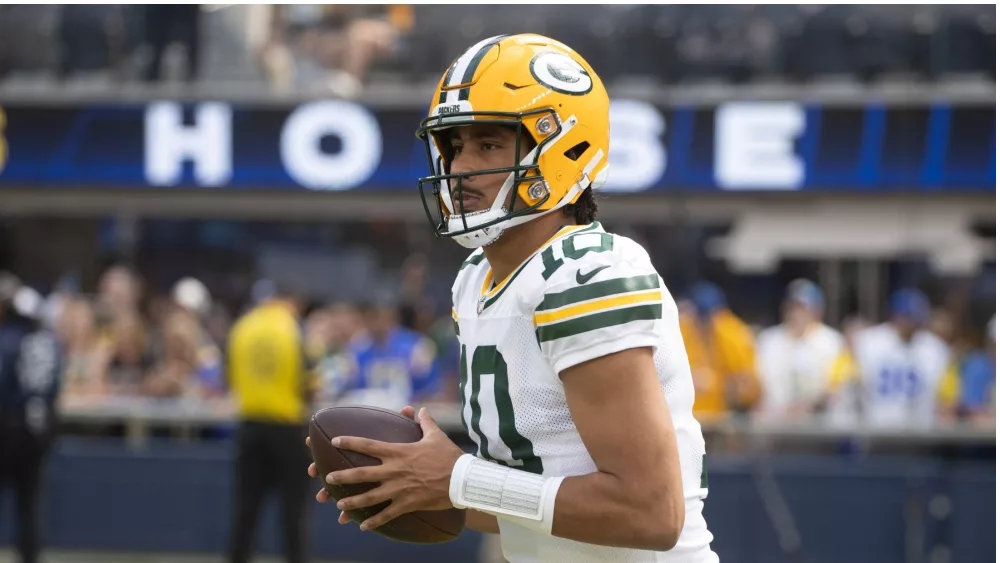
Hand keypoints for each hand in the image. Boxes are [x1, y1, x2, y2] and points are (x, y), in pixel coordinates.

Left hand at [305, 405, 463, 530]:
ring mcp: (400, 488)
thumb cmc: (449, 456)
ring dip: (353, 501)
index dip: (350, 442)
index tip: (335, 440)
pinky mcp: (407, 503)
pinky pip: (387, 514)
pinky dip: (374, 521)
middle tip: (327, 478)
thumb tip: (421, 409)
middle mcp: (395, 470)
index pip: (369, 446)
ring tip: (339, 504)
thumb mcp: (436, 435)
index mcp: (399, 452)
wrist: (462, 479)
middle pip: (363, 473)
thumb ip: (425, 422)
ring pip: (370, 497)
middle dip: (343, 476)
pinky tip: (363, 526)